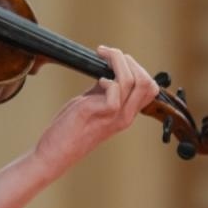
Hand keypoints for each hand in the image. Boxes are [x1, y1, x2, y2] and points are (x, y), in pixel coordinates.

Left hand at [33, 45, 160, 175]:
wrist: (57, 152)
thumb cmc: (71, 128)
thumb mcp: (93, 105)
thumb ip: (104, 91)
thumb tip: (107, 70)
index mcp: (126, 113)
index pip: (150, 88)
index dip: (137, 68)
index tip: (117, 60)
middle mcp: (126, 116)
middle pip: (147, 82)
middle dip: (129, 61)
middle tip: (108, 55)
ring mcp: (115, 116)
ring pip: (133, 81)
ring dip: (117, 61)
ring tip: (102, 55)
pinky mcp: (101, 113)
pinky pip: (116, 91)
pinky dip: (107, 79)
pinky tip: (96, 80)